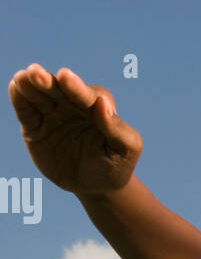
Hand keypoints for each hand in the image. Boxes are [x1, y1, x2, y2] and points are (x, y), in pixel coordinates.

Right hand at [8, 63, 141, 195]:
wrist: (96, 185)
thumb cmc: (116, 164)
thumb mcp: (126, 149)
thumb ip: (117, 129)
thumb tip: (103, 104)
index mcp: (98, 106)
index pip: (85, 95)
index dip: (75, 87)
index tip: (64, 76)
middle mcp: (73, 105)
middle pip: (58, 89)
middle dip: (47, 80)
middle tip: (36, 73)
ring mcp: (53, 114)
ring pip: (39, 96)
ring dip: (30, 85)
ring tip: (22, 78)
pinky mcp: (36, 127)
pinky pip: (27, 112)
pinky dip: (19, 100)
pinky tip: (15, 88)